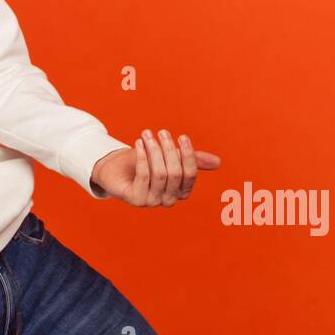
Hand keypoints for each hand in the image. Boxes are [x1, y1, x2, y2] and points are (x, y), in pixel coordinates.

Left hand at [90, 129, 220, 206]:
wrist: (116, 167)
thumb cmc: (145, 161)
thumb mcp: (169, 156)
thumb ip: (192, 159)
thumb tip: (218, 162)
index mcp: (181, 191)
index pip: (190, 175)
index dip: (188, 155)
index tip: (182, 137)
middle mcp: (169, 200)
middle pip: (176, 174)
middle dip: (170, 150)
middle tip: (162, 132)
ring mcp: (152, 202)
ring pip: (160, 174)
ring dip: (155, 151)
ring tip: (147, 134)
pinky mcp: (136, 200)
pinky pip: (144, 177)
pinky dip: (143, 157)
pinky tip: (139, 143)